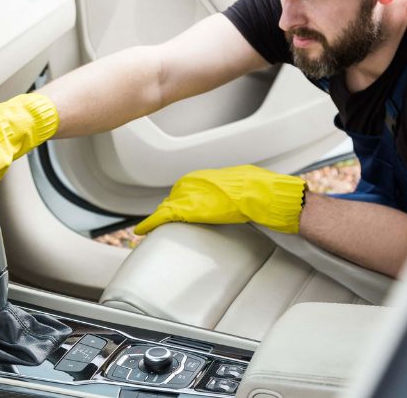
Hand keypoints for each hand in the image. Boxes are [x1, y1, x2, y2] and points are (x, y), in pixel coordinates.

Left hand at [135, 165, 306, 234]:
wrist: (264, 195)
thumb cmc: (260, 191)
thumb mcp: (242, 185)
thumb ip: (230, 190)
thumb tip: (233, 196)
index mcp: (207, 176)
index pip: (186, 190)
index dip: (180, 202)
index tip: (175, 209)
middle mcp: (194, 182)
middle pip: (175, 198)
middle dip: (169, 210)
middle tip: (160, 222)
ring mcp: (190, 195)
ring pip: (168, 207)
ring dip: (160, 218)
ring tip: (150, 228)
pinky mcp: (187, 209)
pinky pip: (163, 216)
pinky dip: (151, 223)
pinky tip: (142, 230)